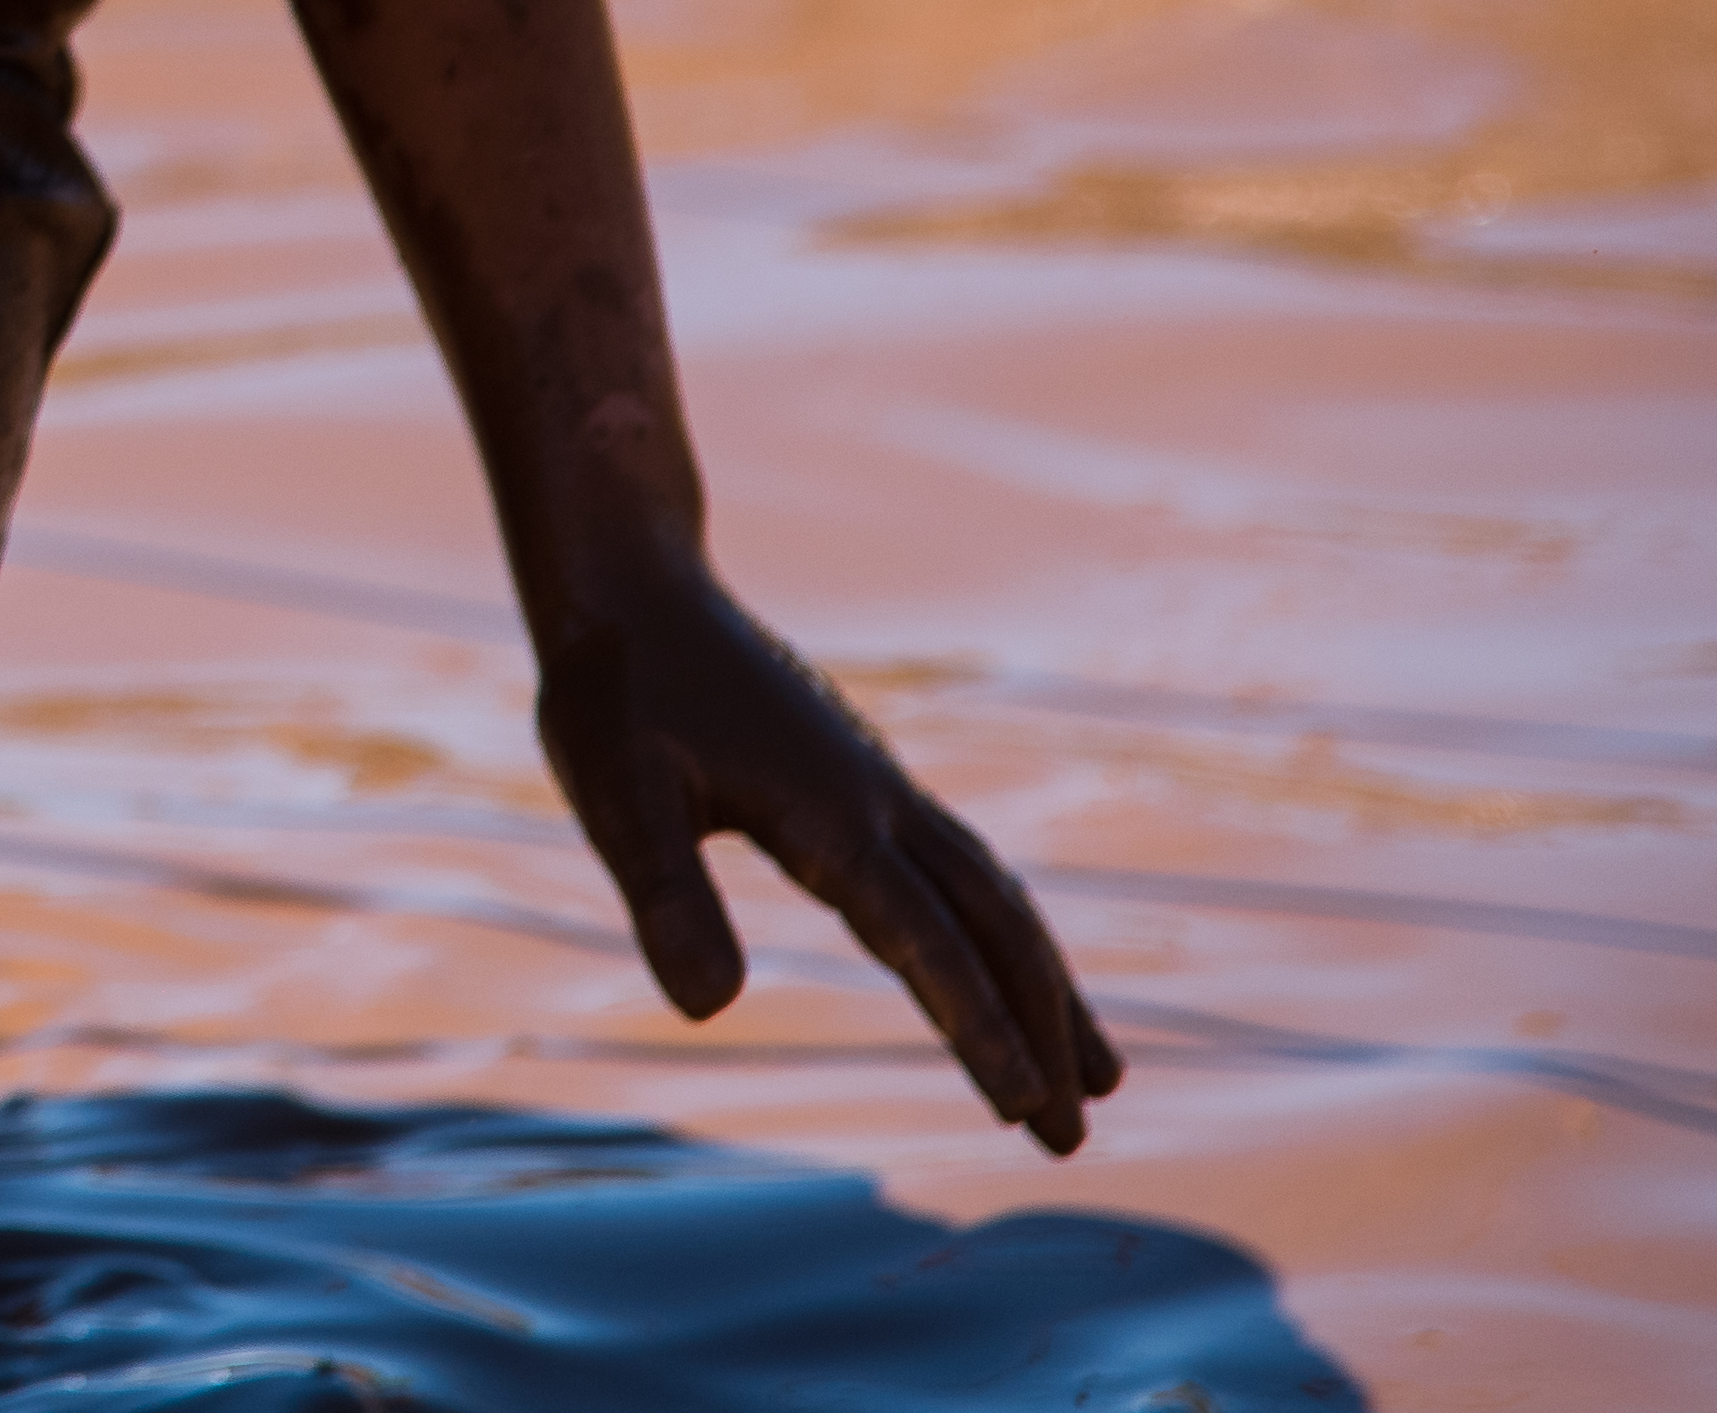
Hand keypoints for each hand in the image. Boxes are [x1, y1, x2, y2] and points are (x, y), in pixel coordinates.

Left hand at [534, 559, 1122, 1154]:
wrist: (630, 581)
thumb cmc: (616, 688)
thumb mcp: (616, 793)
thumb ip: (665, 895)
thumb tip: (708, 1010)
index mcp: (831, 815)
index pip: (926, 941)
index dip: (978, 1027)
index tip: (1026, 1108)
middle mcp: (880, 800)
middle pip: (993, 927)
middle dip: (1043, 1030)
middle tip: (1076, 1136)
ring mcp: (879, 784)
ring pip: (994, 897)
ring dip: (1046, 988)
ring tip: (1100, 1077)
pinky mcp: (860, 775)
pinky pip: (961, 868)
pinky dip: (1001, 929)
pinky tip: (1000, 961)